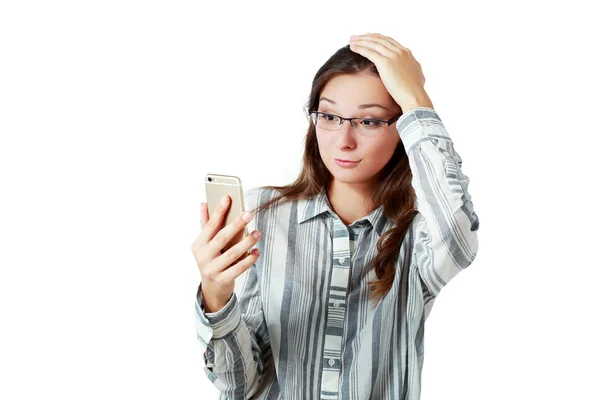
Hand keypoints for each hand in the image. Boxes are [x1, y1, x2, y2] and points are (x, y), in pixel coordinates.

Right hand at [190, 195, 261, 312]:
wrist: (211, 289)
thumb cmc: (211, 259)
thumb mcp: (205, 243)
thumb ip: (205, 224)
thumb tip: (203, 203)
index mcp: (198, 244)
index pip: (210, 225)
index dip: (218, 211)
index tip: (227, 197)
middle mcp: (203, 257)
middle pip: (222, 238)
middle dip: (236, 224)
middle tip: (249, 214)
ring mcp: (212, 269)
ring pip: (232, 253)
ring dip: (247, 242)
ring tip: (258, 233)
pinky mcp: (222, 280)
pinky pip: (239, 268)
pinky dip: (249, 259)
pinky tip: (257, 251)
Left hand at [348, 33, 433, 111]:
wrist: (414, 96)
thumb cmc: (415, 91)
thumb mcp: (416, 74)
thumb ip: (411, 68)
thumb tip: (412, 68)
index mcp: (406, 53)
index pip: (389, 41)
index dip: (376, 38)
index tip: (368, 37)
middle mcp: (400, 51)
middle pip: (380, 39)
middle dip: (366, 37)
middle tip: (355, 37)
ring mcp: (393, 56)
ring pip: (373, 43)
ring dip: (360, 40)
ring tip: (351, 40)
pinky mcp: (385, 63)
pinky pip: (369, 52)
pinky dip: (360, 48)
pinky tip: (352, 47)